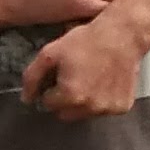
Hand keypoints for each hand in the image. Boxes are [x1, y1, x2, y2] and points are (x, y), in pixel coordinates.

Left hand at [18, 14, 144, 120]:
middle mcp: (90, 107)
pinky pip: (104, 110)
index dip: (51, 89)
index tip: (59, 76)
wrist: (123, 35)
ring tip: (90, 78)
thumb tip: (26, 99)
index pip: (48, 104)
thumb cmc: (86, 41)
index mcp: (70, 96)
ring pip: (85, 114)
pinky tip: (104, 81)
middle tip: (73, 78)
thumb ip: (32, 77)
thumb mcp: (51, 53)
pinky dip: (102, 100)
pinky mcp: (122, 107)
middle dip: (65, 100)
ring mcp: (108, 109)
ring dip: (84, 102)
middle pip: (66, 114)